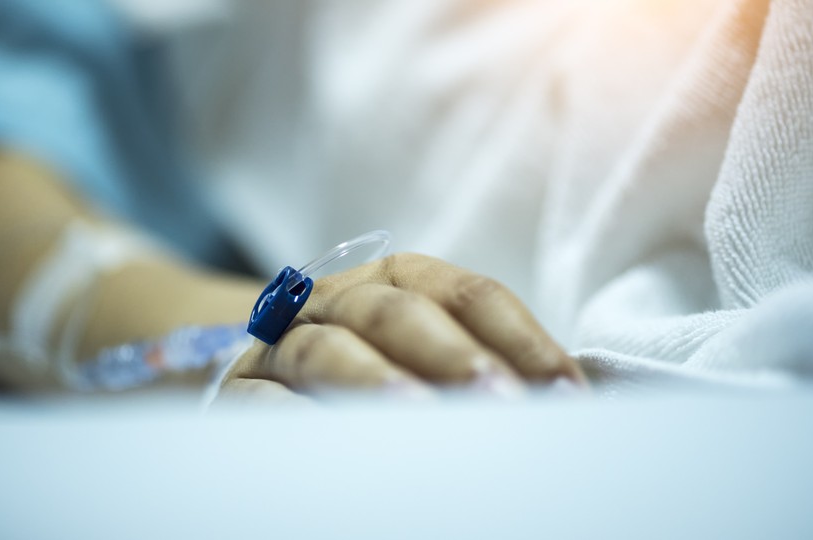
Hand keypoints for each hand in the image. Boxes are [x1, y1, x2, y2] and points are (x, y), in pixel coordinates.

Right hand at [218, 253, 584, 400]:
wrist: (272, 372)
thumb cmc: (374, 364)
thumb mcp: (428, 352)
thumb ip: (485, 364)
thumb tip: (561, 401)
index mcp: (399, 278)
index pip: (468, 294)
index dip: (521, 339)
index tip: (566, 392)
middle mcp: (341, 298)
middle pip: (398, 312)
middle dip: (455, 356)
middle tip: (503, 401)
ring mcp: (287, 341)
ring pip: (331, 348)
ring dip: (378, 381)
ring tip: (422, 415)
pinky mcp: (247, 389)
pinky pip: (269, 401)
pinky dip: (302, 417)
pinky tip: (342, 442)